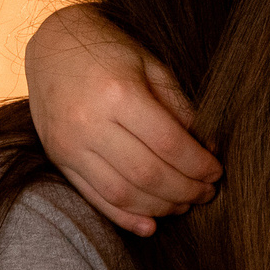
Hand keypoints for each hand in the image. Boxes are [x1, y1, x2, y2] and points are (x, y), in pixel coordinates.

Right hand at [23, 5, 221, 234]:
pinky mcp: (58, 159)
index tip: (216, 172)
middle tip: (207, 193)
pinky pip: (94, 198)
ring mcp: (69, 144)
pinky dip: (125, 217)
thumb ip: (179, 108)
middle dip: (185, 190)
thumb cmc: (110, 50)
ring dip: (160, 207)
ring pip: (122, 193)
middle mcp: (89, 122)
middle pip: (147, 174)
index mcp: (118, 93)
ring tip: (184, 204)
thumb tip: (208, 149)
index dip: (198, 165)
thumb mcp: (151, 65)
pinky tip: (151, 224)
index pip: (168, 144)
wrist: (52, 44)